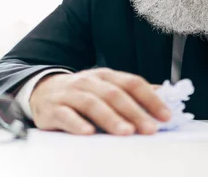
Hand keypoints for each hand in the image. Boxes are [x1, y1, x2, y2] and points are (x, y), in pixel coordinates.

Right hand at [29, 68, 170, 135]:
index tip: (166, 116)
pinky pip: (66, 115)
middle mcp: (89, 81)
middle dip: (134, 112)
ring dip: (110, 118)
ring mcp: (70, 94)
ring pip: (92, 103)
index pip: (132, 83)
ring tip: (126, 132)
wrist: (41, 91)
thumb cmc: (81, 93)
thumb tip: (163, 95)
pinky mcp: (53, 109)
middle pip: (114, 94)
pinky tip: (89, 133)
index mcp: (105, 76)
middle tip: (150, 129)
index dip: (151, 99)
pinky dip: (77, 124)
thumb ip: (131, 92)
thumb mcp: (106, 87)